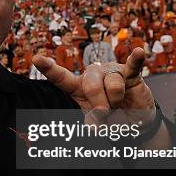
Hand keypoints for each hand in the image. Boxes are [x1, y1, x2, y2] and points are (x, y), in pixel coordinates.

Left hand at [33, 47, 155, 124]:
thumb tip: (95, 124)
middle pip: (90, 86)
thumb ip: (92, 121)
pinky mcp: (130, 73)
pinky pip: (133, 66)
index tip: (36, 59)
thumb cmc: (109, 117)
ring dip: (117, 101)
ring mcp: (111, 71)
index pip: (61, 77)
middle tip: (106, 113)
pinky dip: (136, 59)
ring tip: (119, 104)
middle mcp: (93, 75)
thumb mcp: (97, 122)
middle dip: (99, 105)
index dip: (49, 68)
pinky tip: (139, 52)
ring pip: (113, 86)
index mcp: (78, 86)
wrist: (133, 120)